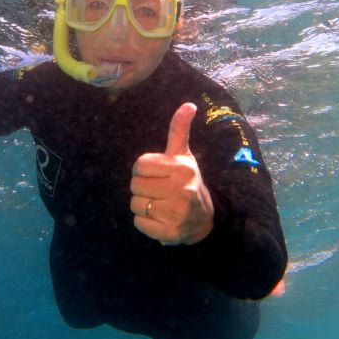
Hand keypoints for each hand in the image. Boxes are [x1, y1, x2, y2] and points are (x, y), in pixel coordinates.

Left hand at [129, 102, 213, 244]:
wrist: (203, 220)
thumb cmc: (188, 182)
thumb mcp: (184, 156)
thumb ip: (179, 130)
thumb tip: (188, 105)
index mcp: (182, 169)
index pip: (139, 165)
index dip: (144, 170)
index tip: (158, 175)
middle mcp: (181, 191)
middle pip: (135, 185)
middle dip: (142, 188)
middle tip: (159, 191)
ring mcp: (176, 213)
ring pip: (135, 204)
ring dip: (143, 206)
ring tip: (160, 205)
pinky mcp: (169, 233)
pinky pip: (139, 223)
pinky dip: (145, 222)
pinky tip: (160, 219)